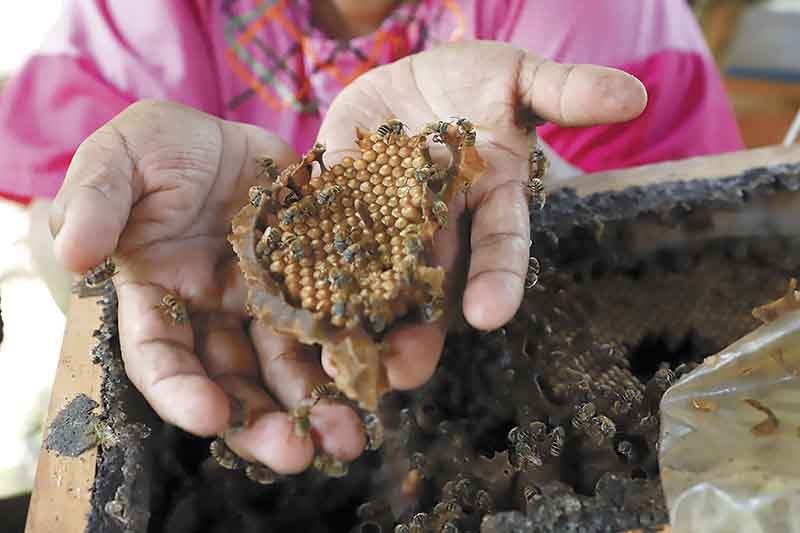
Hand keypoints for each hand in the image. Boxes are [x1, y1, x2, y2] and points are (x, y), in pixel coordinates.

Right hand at [50, 100, 367, 473]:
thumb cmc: (159, 148)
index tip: (209, 416)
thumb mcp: (117, 159)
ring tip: (350, 433)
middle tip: (299, 452)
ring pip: (289, 363)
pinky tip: (381, 370)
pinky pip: (335, 319)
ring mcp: (265, 300)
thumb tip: (74, 252)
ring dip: (318, 402)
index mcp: (158, 295)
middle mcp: (214, 312)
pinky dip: (355, 347)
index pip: (161, 356)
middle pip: (235, 378)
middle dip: (263, 421)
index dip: (181, 390)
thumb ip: (95, 200)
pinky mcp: (311, 280)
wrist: (224, 133)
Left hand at [313, 41, 645, 388]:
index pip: (499, 248)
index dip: (497, 280)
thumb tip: (633, 96)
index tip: (490, 316)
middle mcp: (436, 225)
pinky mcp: (335, 203)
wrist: (415, 77)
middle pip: (429, 285)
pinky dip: (300, 262)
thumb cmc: (479, 80)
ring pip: (370, 276)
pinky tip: (280, 294)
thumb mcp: (521, 78)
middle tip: (402, 373)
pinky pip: (318, 233)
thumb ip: (566, 92)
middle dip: (417, 330)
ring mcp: (382, 219)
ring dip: (355, 318)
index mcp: (485, 204)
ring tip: (339, 360)